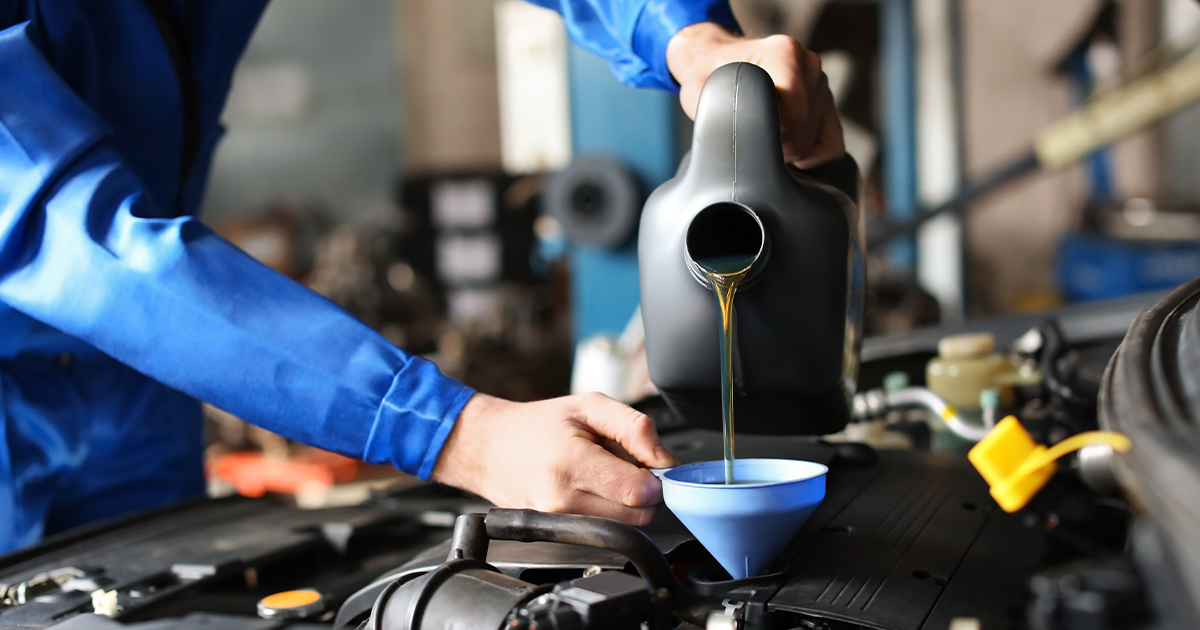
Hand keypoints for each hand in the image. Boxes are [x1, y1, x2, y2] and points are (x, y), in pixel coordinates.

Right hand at [431, 392, 676, 525]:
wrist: (489, 448)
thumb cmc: (539, 425)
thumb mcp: (590, 406)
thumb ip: (635, 427)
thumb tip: (665, 460)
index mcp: (572, 462)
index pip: (638, 492)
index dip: (655, 478)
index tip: (649, 463)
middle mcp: (562, 499)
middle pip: (638, 515)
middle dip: (644, 491)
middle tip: (626, 465)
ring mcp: (557, 520)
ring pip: (623, 526)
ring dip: (626, 503)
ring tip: (605, 475)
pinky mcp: (555, 533)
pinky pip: (602, 529)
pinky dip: (608, 511)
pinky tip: (591, 490)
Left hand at [666, 23, 843, 168]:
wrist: (717, 64)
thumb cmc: (708, 78)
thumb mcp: (704, 92)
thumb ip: (727, 113)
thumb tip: (749, 144)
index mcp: (785, 52)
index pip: (795, 116)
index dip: (767, 134)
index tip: (743, 125)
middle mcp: (810, 65)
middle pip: (802, 134)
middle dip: (773, 144)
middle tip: (747, 130)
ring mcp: (821, 84)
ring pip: (813, 144)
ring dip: (784, 147)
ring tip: (760, 130)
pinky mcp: (827, 105)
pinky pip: (830, 147)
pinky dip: (807, 155)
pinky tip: (782, 144)